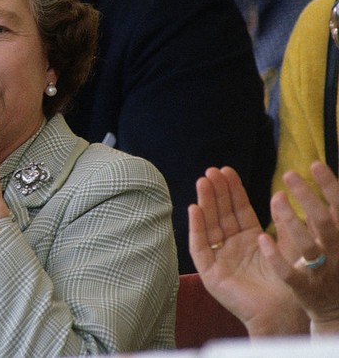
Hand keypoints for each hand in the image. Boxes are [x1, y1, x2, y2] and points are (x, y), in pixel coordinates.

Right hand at [188, 166, 306, 335]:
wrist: (283, 314)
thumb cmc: (289, 284)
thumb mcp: (289, 245)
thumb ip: (283, 222)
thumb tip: (277, 193)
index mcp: (249, 240)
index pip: (238, 209)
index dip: (232, 190)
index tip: (227, 170)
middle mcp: (232, 246)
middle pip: (221, 214)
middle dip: (216, 192)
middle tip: (211, 171)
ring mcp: (219, 259)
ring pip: (208, 225)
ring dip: (204, 203)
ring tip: (202, 182)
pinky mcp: (210, 273)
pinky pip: (200, 247)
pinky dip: (196, 228)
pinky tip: (194, 209)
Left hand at [260, 162, 338, 334]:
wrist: (335, 312)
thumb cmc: (332, 267)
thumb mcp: (331, 240)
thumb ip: (315, 218)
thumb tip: (297, 188)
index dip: (330, 186)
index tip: (314, 164)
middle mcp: (337, 254)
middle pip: (326, 223)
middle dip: (308, 197)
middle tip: (289, 174)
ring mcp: (321, 273)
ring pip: (308, 246)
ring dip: (291, 221)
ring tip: (276, 199)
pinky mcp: (304, 290)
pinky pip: (289, 273)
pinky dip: (276, 257)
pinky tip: (262, 238)